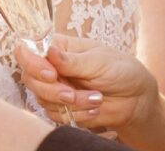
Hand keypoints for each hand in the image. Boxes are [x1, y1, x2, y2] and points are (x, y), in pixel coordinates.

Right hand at [15, 34, 157, 129]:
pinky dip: (77, 115)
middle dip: (53, 90)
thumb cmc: (120, 70)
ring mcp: (55, 88)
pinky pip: (57, 116)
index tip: (51, 74)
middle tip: (73, 94)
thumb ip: (72, 60)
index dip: (32, 63)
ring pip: (43, 100)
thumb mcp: (99, 61)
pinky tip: (94, 108)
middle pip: (30, 79)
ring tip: (96, 98)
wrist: (136, 98)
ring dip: (71, 104)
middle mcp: (51, 67)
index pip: (27, 51)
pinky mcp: (62, 108)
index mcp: (58, 48)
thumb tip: (50, 52)